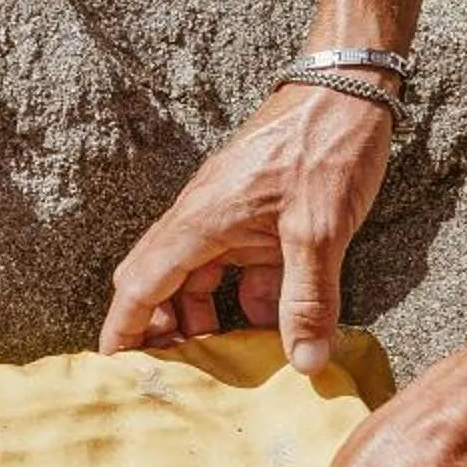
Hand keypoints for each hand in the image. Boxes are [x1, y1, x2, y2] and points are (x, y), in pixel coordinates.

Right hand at [100, 80, 396, 370]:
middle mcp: (204, 217)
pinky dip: (245, 298)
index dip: (124, 328)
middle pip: (159, 282)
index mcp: (201, 219)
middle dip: (159, 331)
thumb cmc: (327, 146)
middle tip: (174, 379)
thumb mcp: (320, 230)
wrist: (351, 86)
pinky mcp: (257, 213)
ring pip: (199, 277)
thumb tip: (303, 362)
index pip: (142, 283)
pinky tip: (272, 325)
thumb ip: (308, 299)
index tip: (115, 370)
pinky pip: (236, 265)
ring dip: (204, 318)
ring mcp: (229, 214)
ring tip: (223, 364)